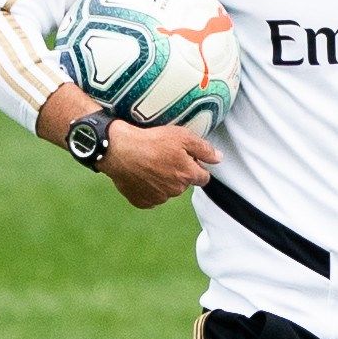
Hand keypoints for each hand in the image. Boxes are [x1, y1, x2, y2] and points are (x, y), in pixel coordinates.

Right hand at [104, 122, 218, 208]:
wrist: (118, 150)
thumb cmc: (150, 140)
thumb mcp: (182, 136)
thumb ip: (203, 148)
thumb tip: (219, 158)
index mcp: (187, 175)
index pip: (203, 177)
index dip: (196, 166)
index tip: (186, 158)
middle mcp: (175, 190)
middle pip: (184, 183)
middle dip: (178, 172)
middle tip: (164, 156)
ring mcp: (158, 198)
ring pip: (167, 191)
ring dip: (163, 181)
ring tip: (150, 164)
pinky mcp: (142, 202)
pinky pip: (151, 197)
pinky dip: (148, 188)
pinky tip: (141, 174)